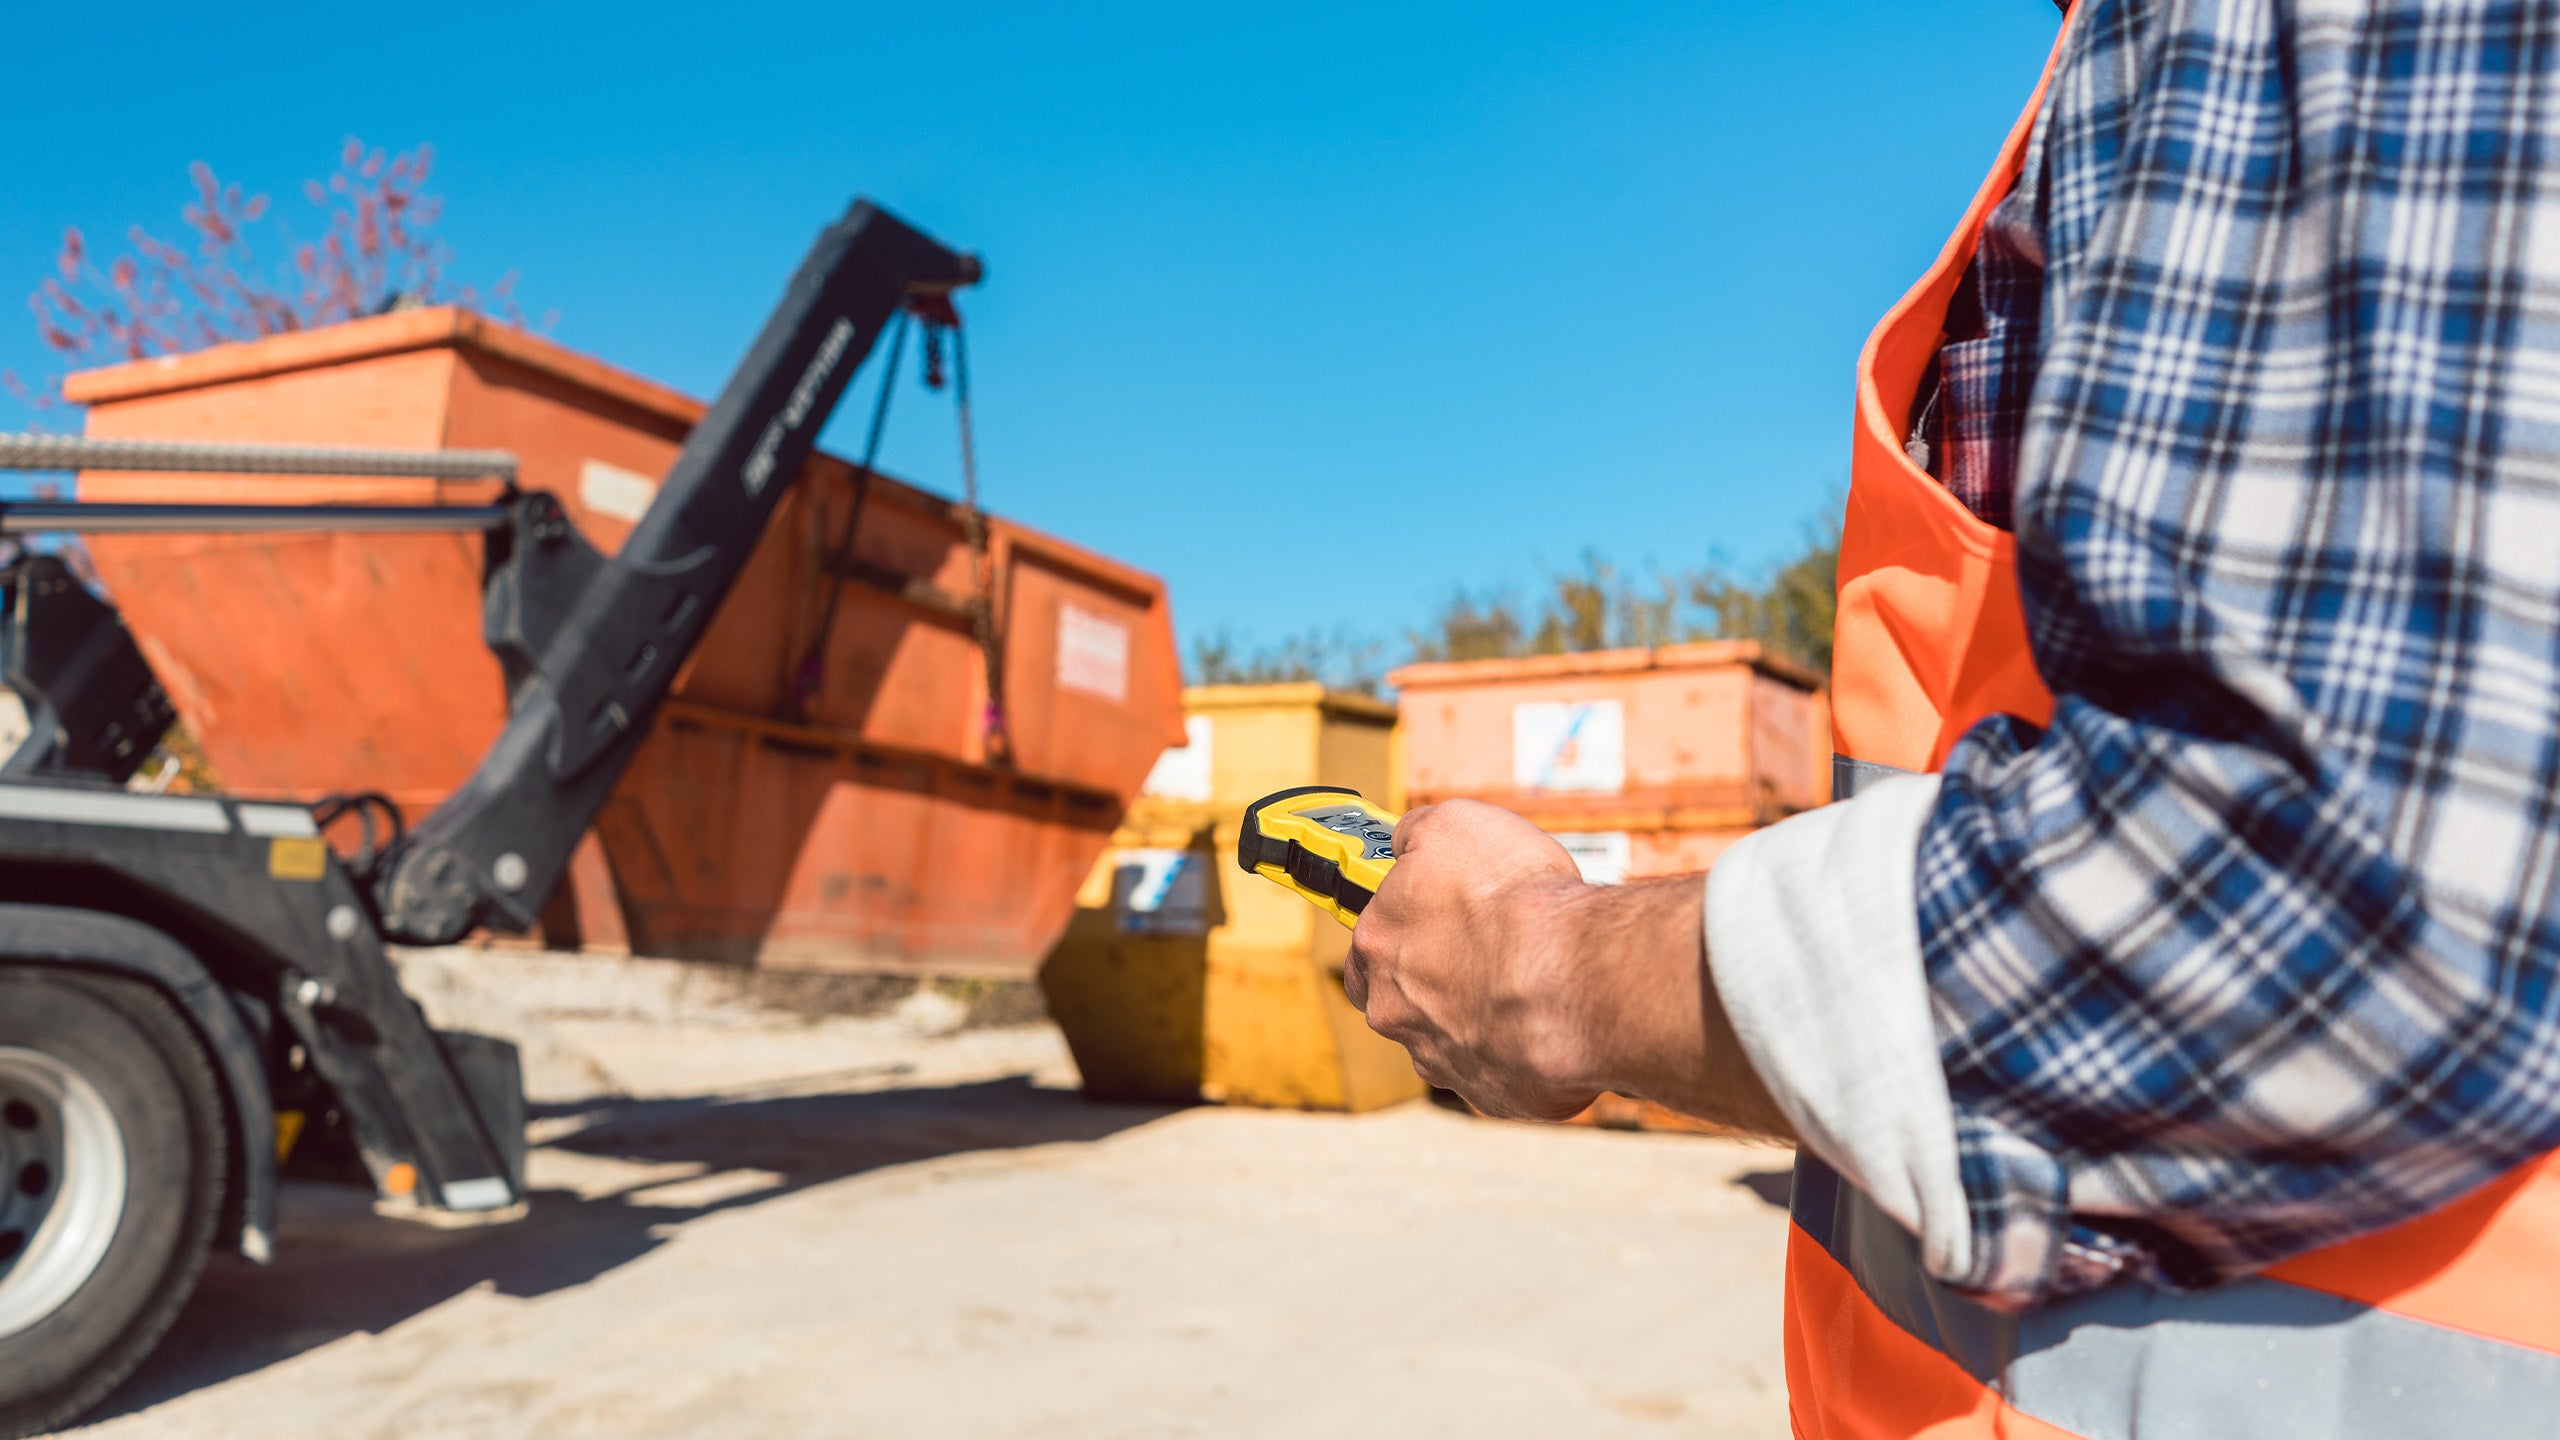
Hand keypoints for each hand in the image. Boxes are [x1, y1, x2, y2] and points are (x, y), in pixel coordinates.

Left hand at [1342, 800, 1598, 1119]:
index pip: (1368, 941)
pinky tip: (1553, 1019)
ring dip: (1481, 1014)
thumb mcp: (1455, 824)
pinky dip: (1523, 1048)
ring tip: (1532, 982)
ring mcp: (1444, 1059)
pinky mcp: (1493, 1093)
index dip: (1403, 924)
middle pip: (1403, 998)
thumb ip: (1418, 834)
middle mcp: (1398, 1010)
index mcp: (1378, 945)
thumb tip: (1407, 839)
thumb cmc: (1513, 899)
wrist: (1574, 977)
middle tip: (1487, 948)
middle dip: (1437, 977)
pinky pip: (1503, 1070)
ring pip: (1452, 1037)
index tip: (1432, 912)